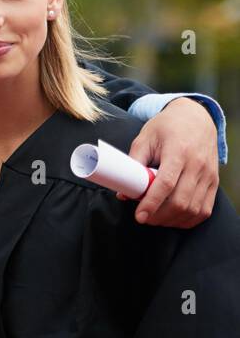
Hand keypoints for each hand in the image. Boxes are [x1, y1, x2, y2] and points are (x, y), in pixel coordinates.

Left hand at [127, 97, 218, 227]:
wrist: (196, 117)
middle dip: (159, 216)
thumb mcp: (144, 139)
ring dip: (172, 220)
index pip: (166, 184)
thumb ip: (133, 163)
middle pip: (181, 201)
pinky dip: (189, 219)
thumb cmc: (166, 127)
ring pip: (193, 209)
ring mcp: (208, 175)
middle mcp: (197, 165)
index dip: (151, 203)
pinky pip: (205, 209)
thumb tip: (123, 192)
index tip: (139, 216)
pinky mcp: (214, 182)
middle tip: (143, 218)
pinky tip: (174, 218)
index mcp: (178, 152)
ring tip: (155, 219)